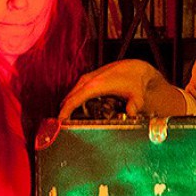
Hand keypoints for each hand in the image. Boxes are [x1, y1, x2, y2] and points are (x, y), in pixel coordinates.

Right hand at [60, 59, 185, 118]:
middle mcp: (87, 80)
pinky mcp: (89, 77)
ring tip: (68, 121)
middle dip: (64, 112)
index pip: (73, 101)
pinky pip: (76, 91)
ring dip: (68, 106)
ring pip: (71, 94)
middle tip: (63, 128)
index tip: (59, 123)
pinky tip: (77, 111)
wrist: (136, 67)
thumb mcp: (136, 96)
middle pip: (68, 99)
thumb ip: (134, 107)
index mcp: (95, 86)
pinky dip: (74, 100)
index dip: (64, 113)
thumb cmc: (134, 81)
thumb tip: (131, 114)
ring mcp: (87, 78)